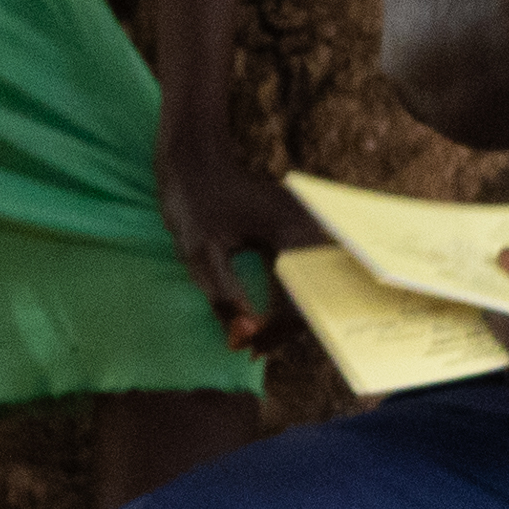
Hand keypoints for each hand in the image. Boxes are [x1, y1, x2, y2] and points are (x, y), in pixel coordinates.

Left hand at [159, 138, 315, 353]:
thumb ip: (224, 298)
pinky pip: (307, 271)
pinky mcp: (301, 226)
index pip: (298, 296)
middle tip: (253, 348)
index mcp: (288, 229)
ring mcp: (308, 223)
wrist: (195, 159)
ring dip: (290, 314)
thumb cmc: (192, 201)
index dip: (274, 332)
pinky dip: (291, 297)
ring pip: (315, 284)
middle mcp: (307, 225)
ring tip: (258, 336)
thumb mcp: (200, 256)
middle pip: (315, 293)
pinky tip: (267, 314)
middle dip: (288, 328)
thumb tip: (242, 340)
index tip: (246, 349)